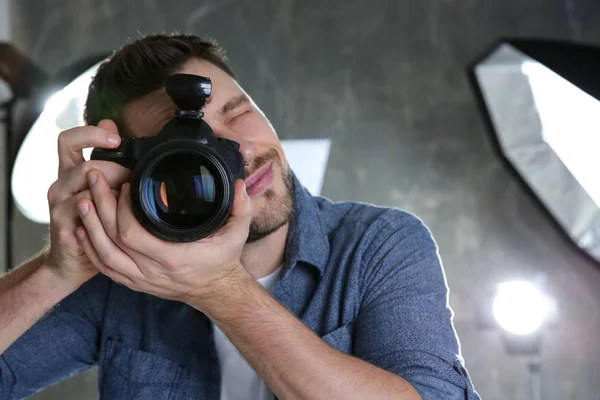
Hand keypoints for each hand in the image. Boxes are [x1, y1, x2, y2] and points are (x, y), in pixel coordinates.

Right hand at [44, 120, 129, 283]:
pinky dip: (106, 209)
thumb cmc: (95, 224)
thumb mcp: (103, 191)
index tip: (116, 139)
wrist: (73, 261)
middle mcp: (61, 184)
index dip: (91, 133)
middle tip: (134, 181)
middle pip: (87, 164)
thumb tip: (115, 129)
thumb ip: (108, 164)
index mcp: (70, 172)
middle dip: (117, 171)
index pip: (69, 140)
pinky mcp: (62, 223)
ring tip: (128, 201)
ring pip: (88, 185)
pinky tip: (118, 216)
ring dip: (115, 190)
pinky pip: (86, 209)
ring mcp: (59, 204)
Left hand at [75, 170, 252, 303]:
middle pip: (113, 239)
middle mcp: (153, 271)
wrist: (216, 291)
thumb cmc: (223, 260)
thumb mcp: (238, 233)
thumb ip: (241, 208)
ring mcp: (141, 279)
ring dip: (89, 227)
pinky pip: (105, 268)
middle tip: (94, 180)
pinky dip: (90, 249)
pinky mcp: (135, 283)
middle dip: (99, 207)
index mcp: (174, 257)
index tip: (124, 184)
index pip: (134, 232)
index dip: (122, 207)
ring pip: (104, 255)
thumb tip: (239, 185)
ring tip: (83, 201)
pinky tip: (81, 230)